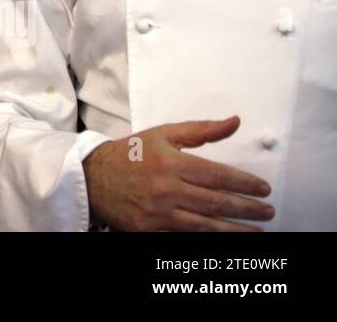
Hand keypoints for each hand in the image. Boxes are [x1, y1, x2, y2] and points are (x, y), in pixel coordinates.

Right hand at [82, 116, 273, 231]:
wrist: (93, 177)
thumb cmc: (130, 154)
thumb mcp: (163, 134)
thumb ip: (201, 130)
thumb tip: (235, 122)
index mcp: (171, 163)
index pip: (219, 176)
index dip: (246, 184)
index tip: (264, 189)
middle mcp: (166, 189)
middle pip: (218, 203)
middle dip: (248, 209)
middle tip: (268, 210)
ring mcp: (158, 213)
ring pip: (207, 226)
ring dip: (237, 230)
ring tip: (258, 230)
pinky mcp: (150, 231)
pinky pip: (186, 237)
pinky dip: (209, 239)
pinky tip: (225, 238)